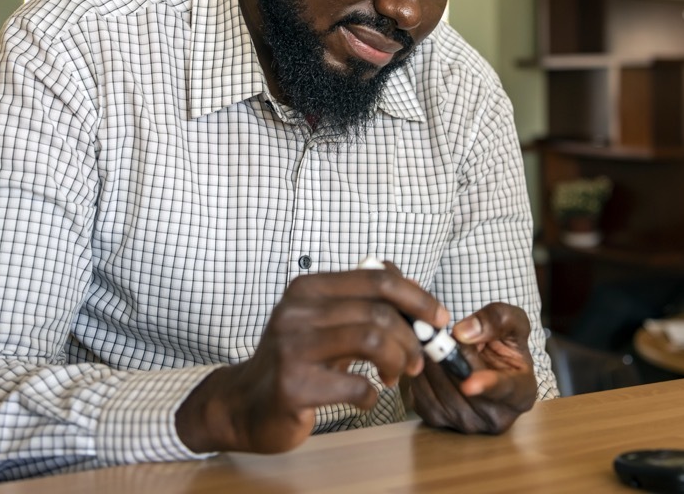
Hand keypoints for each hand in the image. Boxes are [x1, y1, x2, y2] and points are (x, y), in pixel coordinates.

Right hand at [175, 266, 446, 453]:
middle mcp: (297, 311)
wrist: (245, 405)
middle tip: (418, 360)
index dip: (417, 297)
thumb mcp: (324, 321)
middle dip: (412, 339)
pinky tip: (366, 398)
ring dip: (397, 362)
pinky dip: (372, 395)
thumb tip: (413, 289)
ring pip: (372, 340)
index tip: (439, 318)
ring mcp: (291, 347)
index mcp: (309, 288)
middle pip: (379, 312)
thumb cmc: (295, 361)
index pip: (378, 278)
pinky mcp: (293, 386)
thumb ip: (362, 302)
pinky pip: (356, 385)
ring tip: (395, 376)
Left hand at [408, 302, 537, 433]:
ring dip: (433, 362)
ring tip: (440, 346)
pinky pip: (421, 395)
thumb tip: (462, 333)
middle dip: (451, 355)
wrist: (488, 362)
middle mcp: (497, 417)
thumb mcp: (512, 321)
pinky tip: (429, 361)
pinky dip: (420, 374)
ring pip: (439, 389)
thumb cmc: (505, 343)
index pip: (504, 390)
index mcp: (522, 393)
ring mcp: (468, 424)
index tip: (469, 384)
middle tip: (446, 336)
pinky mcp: (440, 422)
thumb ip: (496, 320)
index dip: (486, 385)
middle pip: (463, 384)